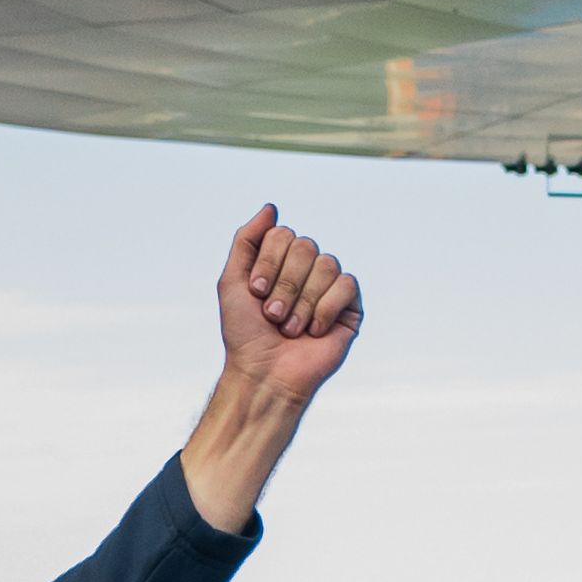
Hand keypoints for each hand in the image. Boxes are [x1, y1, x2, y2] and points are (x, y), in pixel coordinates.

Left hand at [216, 205, 361, 404]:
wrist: (265, 374)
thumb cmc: (246, 334)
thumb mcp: (231, 281)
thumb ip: (246, 240)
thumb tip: (271, 208)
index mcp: (281, 261)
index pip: (282, 234)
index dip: (268, 262)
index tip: (256, 293)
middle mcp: (306, 270)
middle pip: (305, 246)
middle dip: (285, 284)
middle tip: (273, 315)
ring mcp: (329, 288)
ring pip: (327, 263)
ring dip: (303, 300)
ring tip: (291, 327)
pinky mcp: (350, 308)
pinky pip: (347, 284)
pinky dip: (326, 308)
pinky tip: (315, 330)